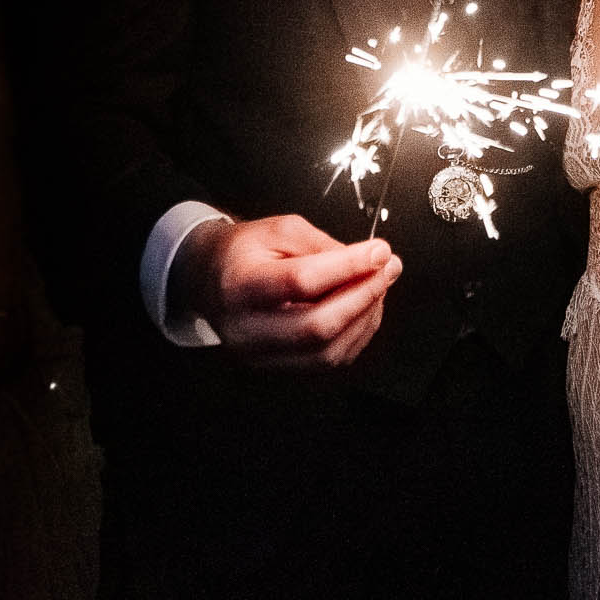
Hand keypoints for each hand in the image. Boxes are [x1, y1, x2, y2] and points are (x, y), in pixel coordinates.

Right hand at [173, 214, 402, 369]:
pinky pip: (327, 362)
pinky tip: (364, 309)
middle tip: (388, 269)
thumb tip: (368, 261)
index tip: (379, 251)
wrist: (211, 279)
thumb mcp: (279, 230)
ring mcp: (259, 356)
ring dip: (365, 318)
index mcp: (239, 285)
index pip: (300, 281)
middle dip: (363, 296)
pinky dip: (355, 336)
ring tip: (379, 286)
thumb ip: (322, 245)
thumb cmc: (244, 252)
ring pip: (327, 351)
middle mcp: (246, 330)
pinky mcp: (276, 369)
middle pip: (317, 326)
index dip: (347, 267)